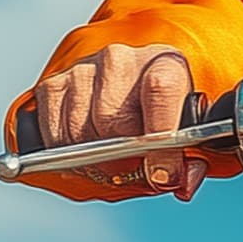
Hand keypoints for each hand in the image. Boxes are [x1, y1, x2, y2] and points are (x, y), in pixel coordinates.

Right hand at [30, 43, 211, 196]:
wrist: (129, 91)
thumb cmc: (161, 114)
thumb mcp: (184, 132)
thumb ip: (188, 160)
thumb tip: (179, 182)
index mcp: (164, 63)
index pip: (160, 90)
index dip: (160, 139)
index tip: (162, 176)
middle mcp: (120, 59)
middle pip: (112, 119)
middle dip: (122, 157)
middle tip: (131, 171)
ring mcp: (83, 70)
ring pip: (79, 131)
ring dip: (93, 159)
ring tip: (110, 163)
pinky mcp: (54, 85)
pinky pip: (54, 133)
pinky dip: (67, 154)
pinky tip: (85, 152)